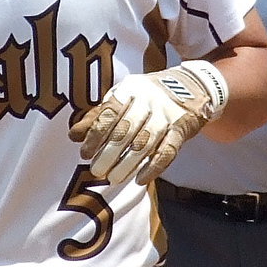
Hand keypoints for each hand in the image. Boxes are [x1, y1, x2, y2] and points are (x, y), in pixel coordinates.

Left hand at [68, 61, 227, 185]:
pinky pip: (168, 151)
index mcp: (130, 89)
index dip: (95, 134)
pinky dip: (154, 168)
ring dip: (128, 163)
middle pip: (126, 129)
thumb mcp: (122, 98)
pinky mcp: (183, 129)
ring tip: (114, 178)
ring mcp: (167, 114)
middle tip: (96, 170)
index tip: (85, 153)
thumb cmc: (146, 97)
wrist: (192, 86)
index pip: (109, 112)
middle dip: (109, 153)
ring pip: (146, 142)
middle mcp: (149, 99)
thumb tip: (74, 136)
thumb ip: (97, 116)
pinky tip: (140, 180)